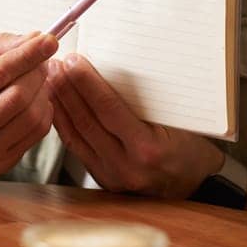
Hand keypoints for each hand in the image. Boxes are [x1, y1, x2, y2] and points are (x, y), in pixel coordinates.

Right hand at [0, 31, 57, 177]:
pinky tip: (34, 99)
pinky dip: (44, 110)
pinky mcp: (3, 162)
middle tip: (40, 57)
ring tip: (36, 78)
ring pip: (32, 116)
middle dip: (36, 71)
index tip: (47, 40)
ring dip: (43, 90)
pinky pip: (37, 132)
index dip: (26, 55)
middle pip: (18, 96)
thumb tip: (32, 38)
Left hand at [46, 52, 223, 198]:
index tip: (74, 60)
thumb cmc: (192, 146)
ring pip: (77, 136)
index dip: (87, 83)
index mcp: (149, 149)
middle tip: (54, 64)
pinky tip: (56, 106)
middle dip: (67, 89)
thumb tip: (113, 64)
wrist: (197, 185)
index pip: (109, 109)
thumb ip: (146, 100)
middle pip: (87, 121)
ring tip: (50, 80)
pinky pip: (78, 148)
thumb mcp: (178, 120)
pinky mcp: (104, 180)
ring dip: (60, 105)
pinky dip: (65, 124)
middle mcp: (128, 167)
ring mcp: (113, 177)